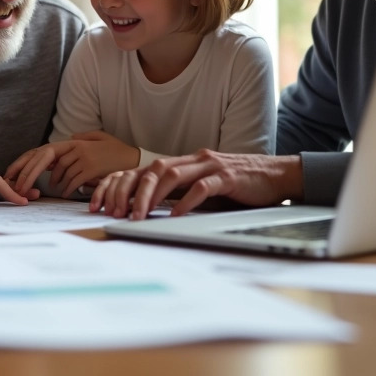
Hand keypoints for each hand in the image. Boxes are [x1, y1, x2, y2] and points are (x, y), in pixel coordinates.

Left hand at [4, 132, 138, 197]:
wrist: (134, 158)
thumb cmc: (114, 151)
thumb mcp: (96, 139)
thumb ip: (80, 139)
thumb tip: (66, 142)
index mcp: (73, 142)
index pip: (43, 150)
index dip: (26, 161)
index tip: (12, 173)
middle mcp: (76, 147)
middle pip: (45, 158)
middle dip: (28, 173)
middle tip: (19, 188)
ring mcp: (83, 157)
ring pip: (59, 171)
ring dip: (54, 183)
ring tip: (52, 189)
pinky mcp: (92, 168)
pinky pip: (73, 180)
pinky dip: (68, 188)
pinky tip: (67, 193)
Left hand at [89, 151, 303, 219]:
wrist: (276, 175)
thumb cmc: (237, 185)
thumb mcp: (202, 187)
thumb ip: (178, 194)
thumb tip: (144, 211)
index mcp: (182, 163)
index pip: (141, 170)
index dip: (118, 185)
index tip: (100, 205)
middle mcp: (192, 160)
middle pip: (151, 170)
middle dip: (130, 191)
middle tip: (116, 213)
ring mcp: (210, 166)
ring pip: (172, 175)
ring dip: (151, 196)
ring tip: (139, 216)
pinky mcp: (228, 177)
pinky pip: (203, 187)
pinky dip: (187, 201)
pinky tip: (176, 214)